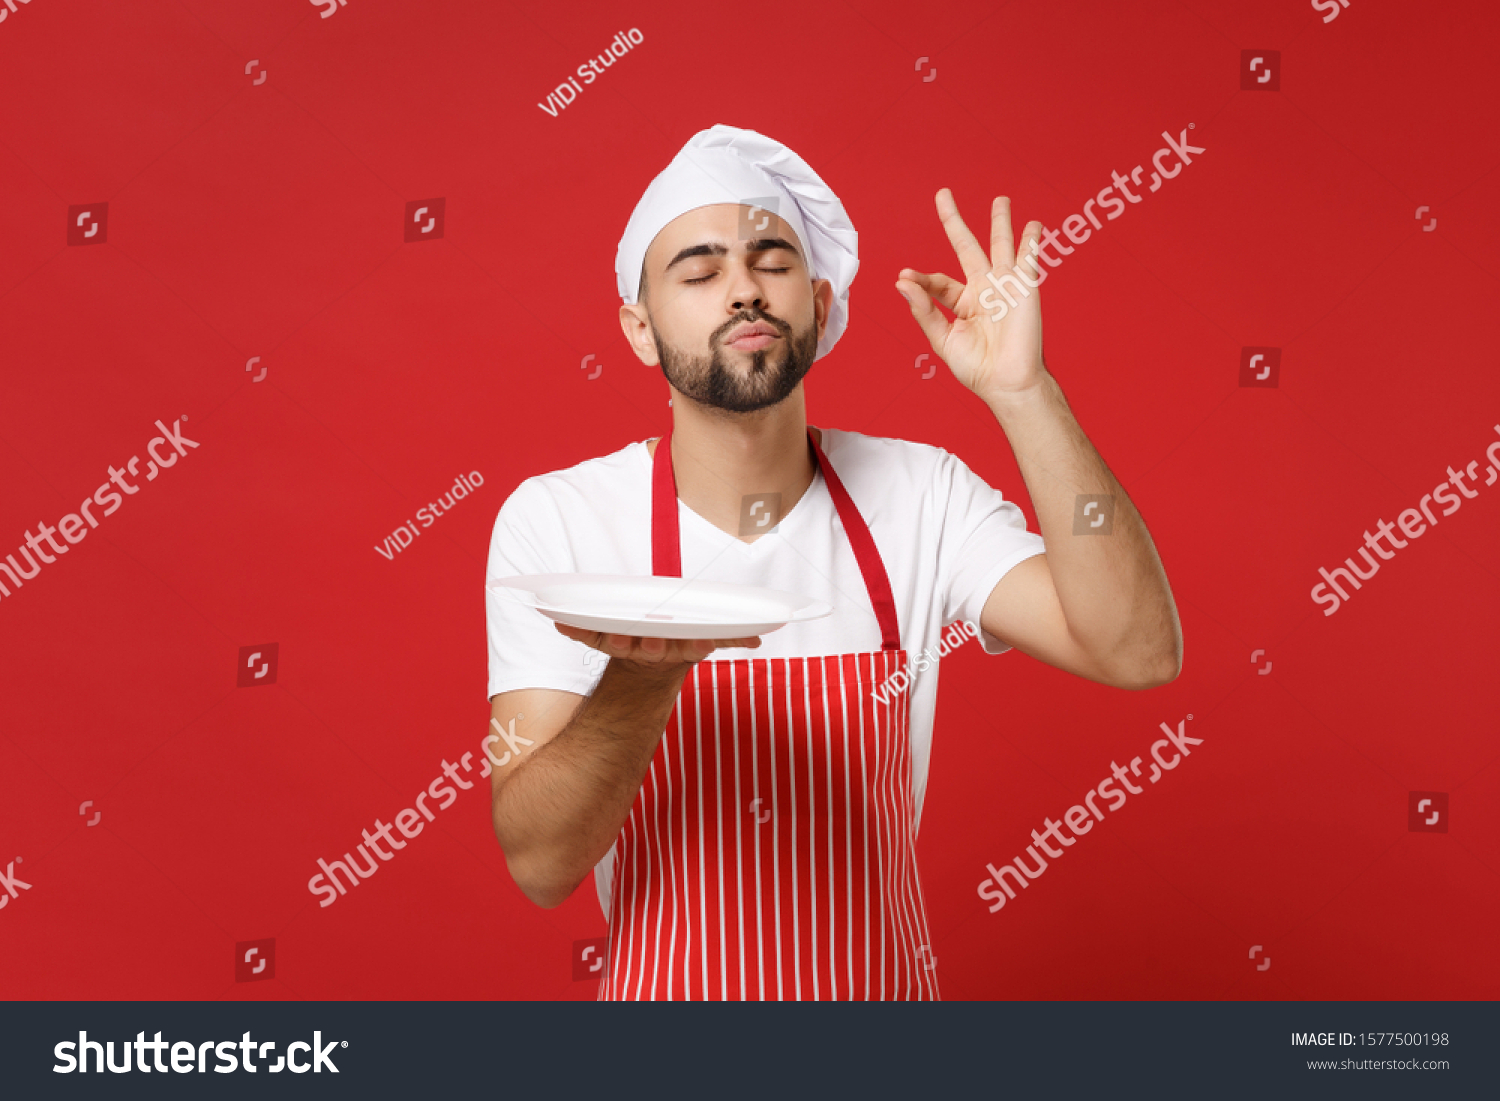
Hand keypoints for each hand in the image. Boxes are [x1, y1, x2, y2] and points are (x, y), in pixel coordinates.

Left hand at [553, 621, 761, 677]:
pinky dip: (573, 630)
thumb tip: (759, 638)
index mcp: (676, 651)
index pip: (686, 651)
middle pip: (652, 649)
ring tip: (611, 635)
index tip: (700, 644)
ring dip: (612, 640)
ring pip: (620, 644)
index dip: (692, 648)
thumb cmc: (673, 645)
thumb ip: (729, 638)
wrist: (643, 673)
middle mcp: (650, 650)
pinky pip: (587, 635)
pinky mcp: (602, 639)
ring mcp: (626, 646)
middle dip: (652, 646)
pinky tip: (557, 621)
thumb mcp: (701, 640)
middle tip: (652, 641)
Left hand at [896, 191, 1047, 401]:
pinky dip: (1030, 240)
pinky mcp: (1024, 287)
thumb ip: (924, 310)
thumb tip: (902, 282)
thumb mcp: (942, 339)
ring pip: (1000, 245)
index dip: (921, 279)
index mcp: (963, 304)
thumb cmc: (976, 367)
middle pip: (966, 247)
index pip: (938, 281)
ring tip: (1000, 199)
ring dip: (1000, 221)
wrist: (1007, 382)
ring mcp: (1004, 286)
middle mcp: (983, 290)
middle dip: (954, 222)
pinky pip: (1028, 258)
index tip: (906, 277)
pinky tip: (1032, 224)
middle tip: (943, 194)